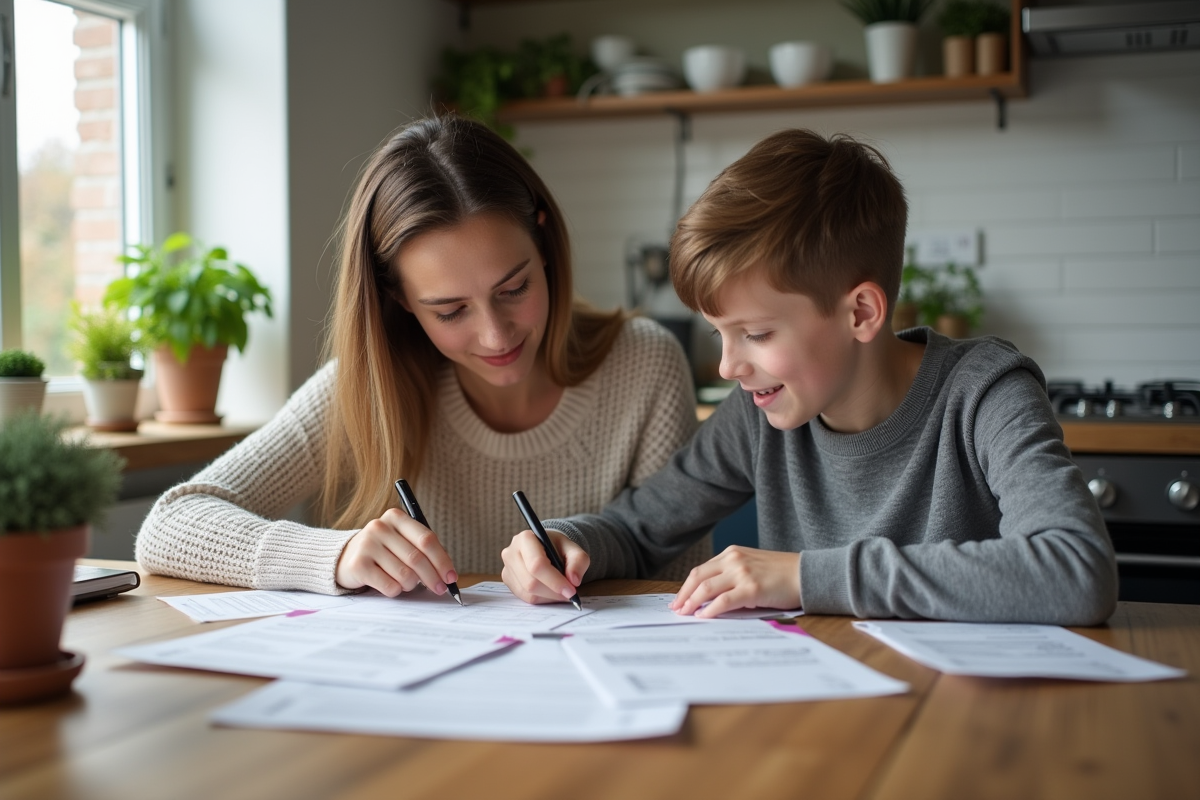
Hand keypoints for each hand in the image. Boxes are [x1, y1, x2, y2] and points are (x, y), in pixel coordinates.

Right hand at [335, 508, 457, 596]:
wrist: (345, 558)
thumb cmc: (383, 552)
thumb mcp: (402, 542)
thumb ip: (423, 551)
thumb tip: (448, 575)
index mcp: (396, 517)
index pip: (427, 539)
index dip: (442, 560)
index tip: (451, 577)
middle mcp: (379, 527)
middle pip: (417, 558)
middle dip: (433, 577)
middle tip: (440, 589)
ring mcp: (367, 545)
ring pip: (405, 574)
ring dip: (411, 585)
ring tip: (406, 583)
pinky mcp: (358, 565)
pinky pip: (389, 586)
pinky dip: (396, 591)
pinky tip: (390, 586)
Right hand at [501, 529, 589, 604]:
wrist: (546, 548)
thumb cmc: (558, 548)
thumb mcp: (574, 550)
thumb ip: (578, 562)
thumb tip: (573, 580)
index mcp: (525, 539)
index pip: (537, 564)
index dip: (554, 581)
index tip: (571, 591)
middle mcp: (511, 553)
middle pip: (531, 582)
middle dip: (553, 592)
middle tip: (569, 594)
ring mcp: (507, 568)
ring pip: (528, 593)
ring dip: (549, 597)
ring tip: (561, 591)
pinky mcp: (508, 581)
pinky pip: (525, 597)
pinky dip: (542, 598)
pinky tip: (550, 591)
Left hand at [669, 547, 800, 617]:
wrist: (807, 574)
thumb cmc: (781, 574)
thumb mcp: (752, 567)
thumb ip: (732, 576)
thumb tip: (709, 598)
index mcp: (732, 553)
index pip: (700, 570)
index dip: (686, 586)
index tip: (679, 599)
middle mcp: (734, 559)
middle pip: (698, 577)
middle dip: (684, 595)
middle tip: (676, 609)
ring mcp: (742, 573)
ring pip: (706, 588)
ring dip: (692, 603)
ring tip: (685, 614)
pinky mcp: (751, 588)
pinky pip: (723, 601)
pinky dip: (709, 610)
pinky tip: (703, 617)